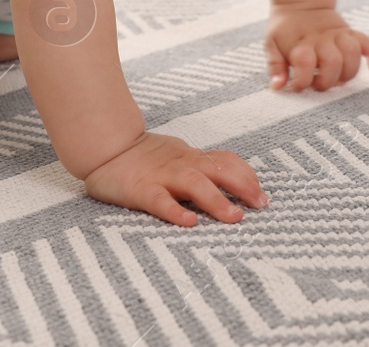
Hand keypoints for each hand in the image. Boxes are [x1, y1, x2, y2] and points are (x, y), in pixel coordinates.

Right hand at [82, 131, 268, 226]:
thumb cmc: (144, 156)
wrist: (106, 146)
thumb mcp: (178, 156)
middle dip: (243, 186)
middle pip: (219, 170)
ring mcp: (162, 176)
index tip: (262, 193)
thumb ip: (200, 167)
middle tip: (261, 205)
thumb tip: (231, 181)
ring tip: (234, 216)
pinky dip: (176, 211)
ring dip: (217, 200)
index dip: (247, 175)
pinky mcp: (141, 190)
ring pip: (195, 184)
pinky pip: (161, 201)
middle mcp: (182, 164)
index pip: (226, 160)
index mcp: (191, 158)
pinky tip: (189, 222)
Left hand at [265, 5, 368, 91]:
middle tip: (319, 84)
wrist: (299, 5)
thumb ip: (275, 65)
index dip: (302, 81)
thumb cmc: (284, 30)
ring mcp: (338, 35)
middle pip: (332, 61)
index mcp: (300, 42)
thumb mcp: (271, 44)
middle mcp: (321, 38)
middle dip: (327, 81)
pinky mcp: (350, 33)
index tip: (297, 87)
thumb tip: (277, 86)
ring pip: (352, 53)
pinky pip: (367, 42)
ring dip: (348, 73)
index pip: (304, 63)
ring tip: (339, 80)